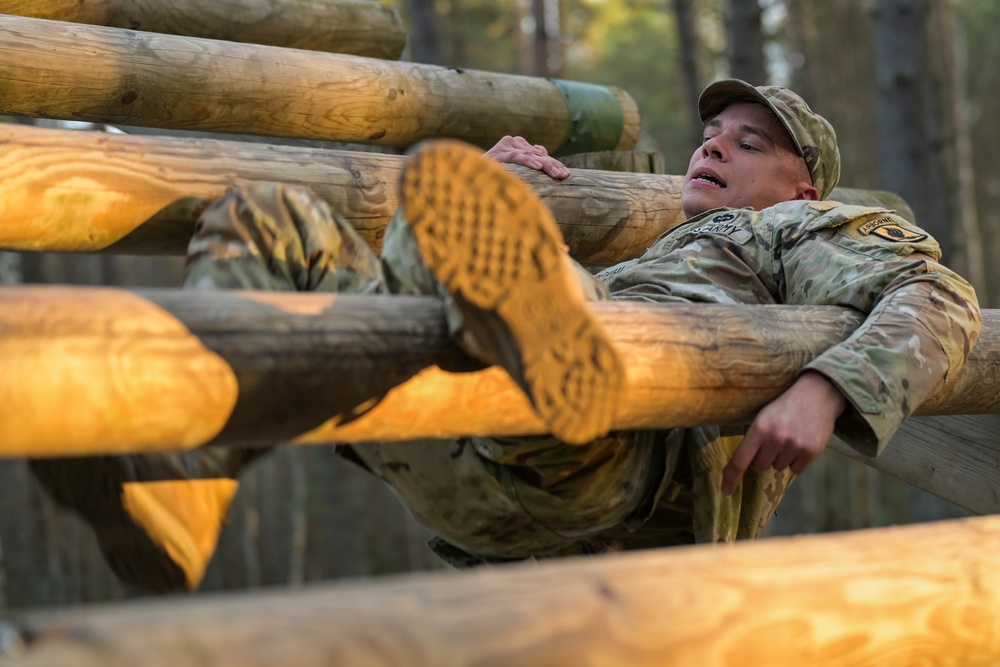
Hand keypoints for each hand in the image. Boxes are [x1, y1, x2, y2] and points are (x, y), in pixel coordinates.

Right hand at [484, 135, 570, 179]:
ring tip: (557, 174)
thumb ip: (526, 157)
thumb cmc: (491, 176)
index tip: (565, 173)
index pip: (539, 154)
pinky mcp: (499, 153)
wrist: (469, 178)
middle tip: (564, 175)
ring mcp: (505, 147)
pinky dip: (528, 162)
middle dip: (553, 165)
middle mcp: (512, 143)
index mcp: (516, 145)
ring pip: (530, 156)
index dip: (553, 163)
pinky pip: (517, 157)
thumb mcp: (512, 167)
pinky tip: (538, 167)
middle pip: (537, 154)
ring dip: (546, 166)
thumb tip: (542, 150)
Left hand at [721, 371, 846, 495]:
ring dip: (781, 458)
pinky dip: (797, 461)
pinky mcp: (811, 452)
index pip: (739, 461)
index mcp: (759, 429)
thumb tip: (742, 466)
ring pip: (778, 468)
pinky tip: (801, 443)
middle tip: (773, 440)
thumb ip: (753, 439)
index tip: (726, 492)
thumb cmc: (785, 406)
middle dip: (762, 457)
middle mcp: (775, 439)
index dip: (730, 478)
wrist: (818, 394)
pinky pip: (796, 470)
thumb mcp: (763, 417)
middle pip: (759, 466)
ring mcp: (794, 446)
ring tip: (789, 437)